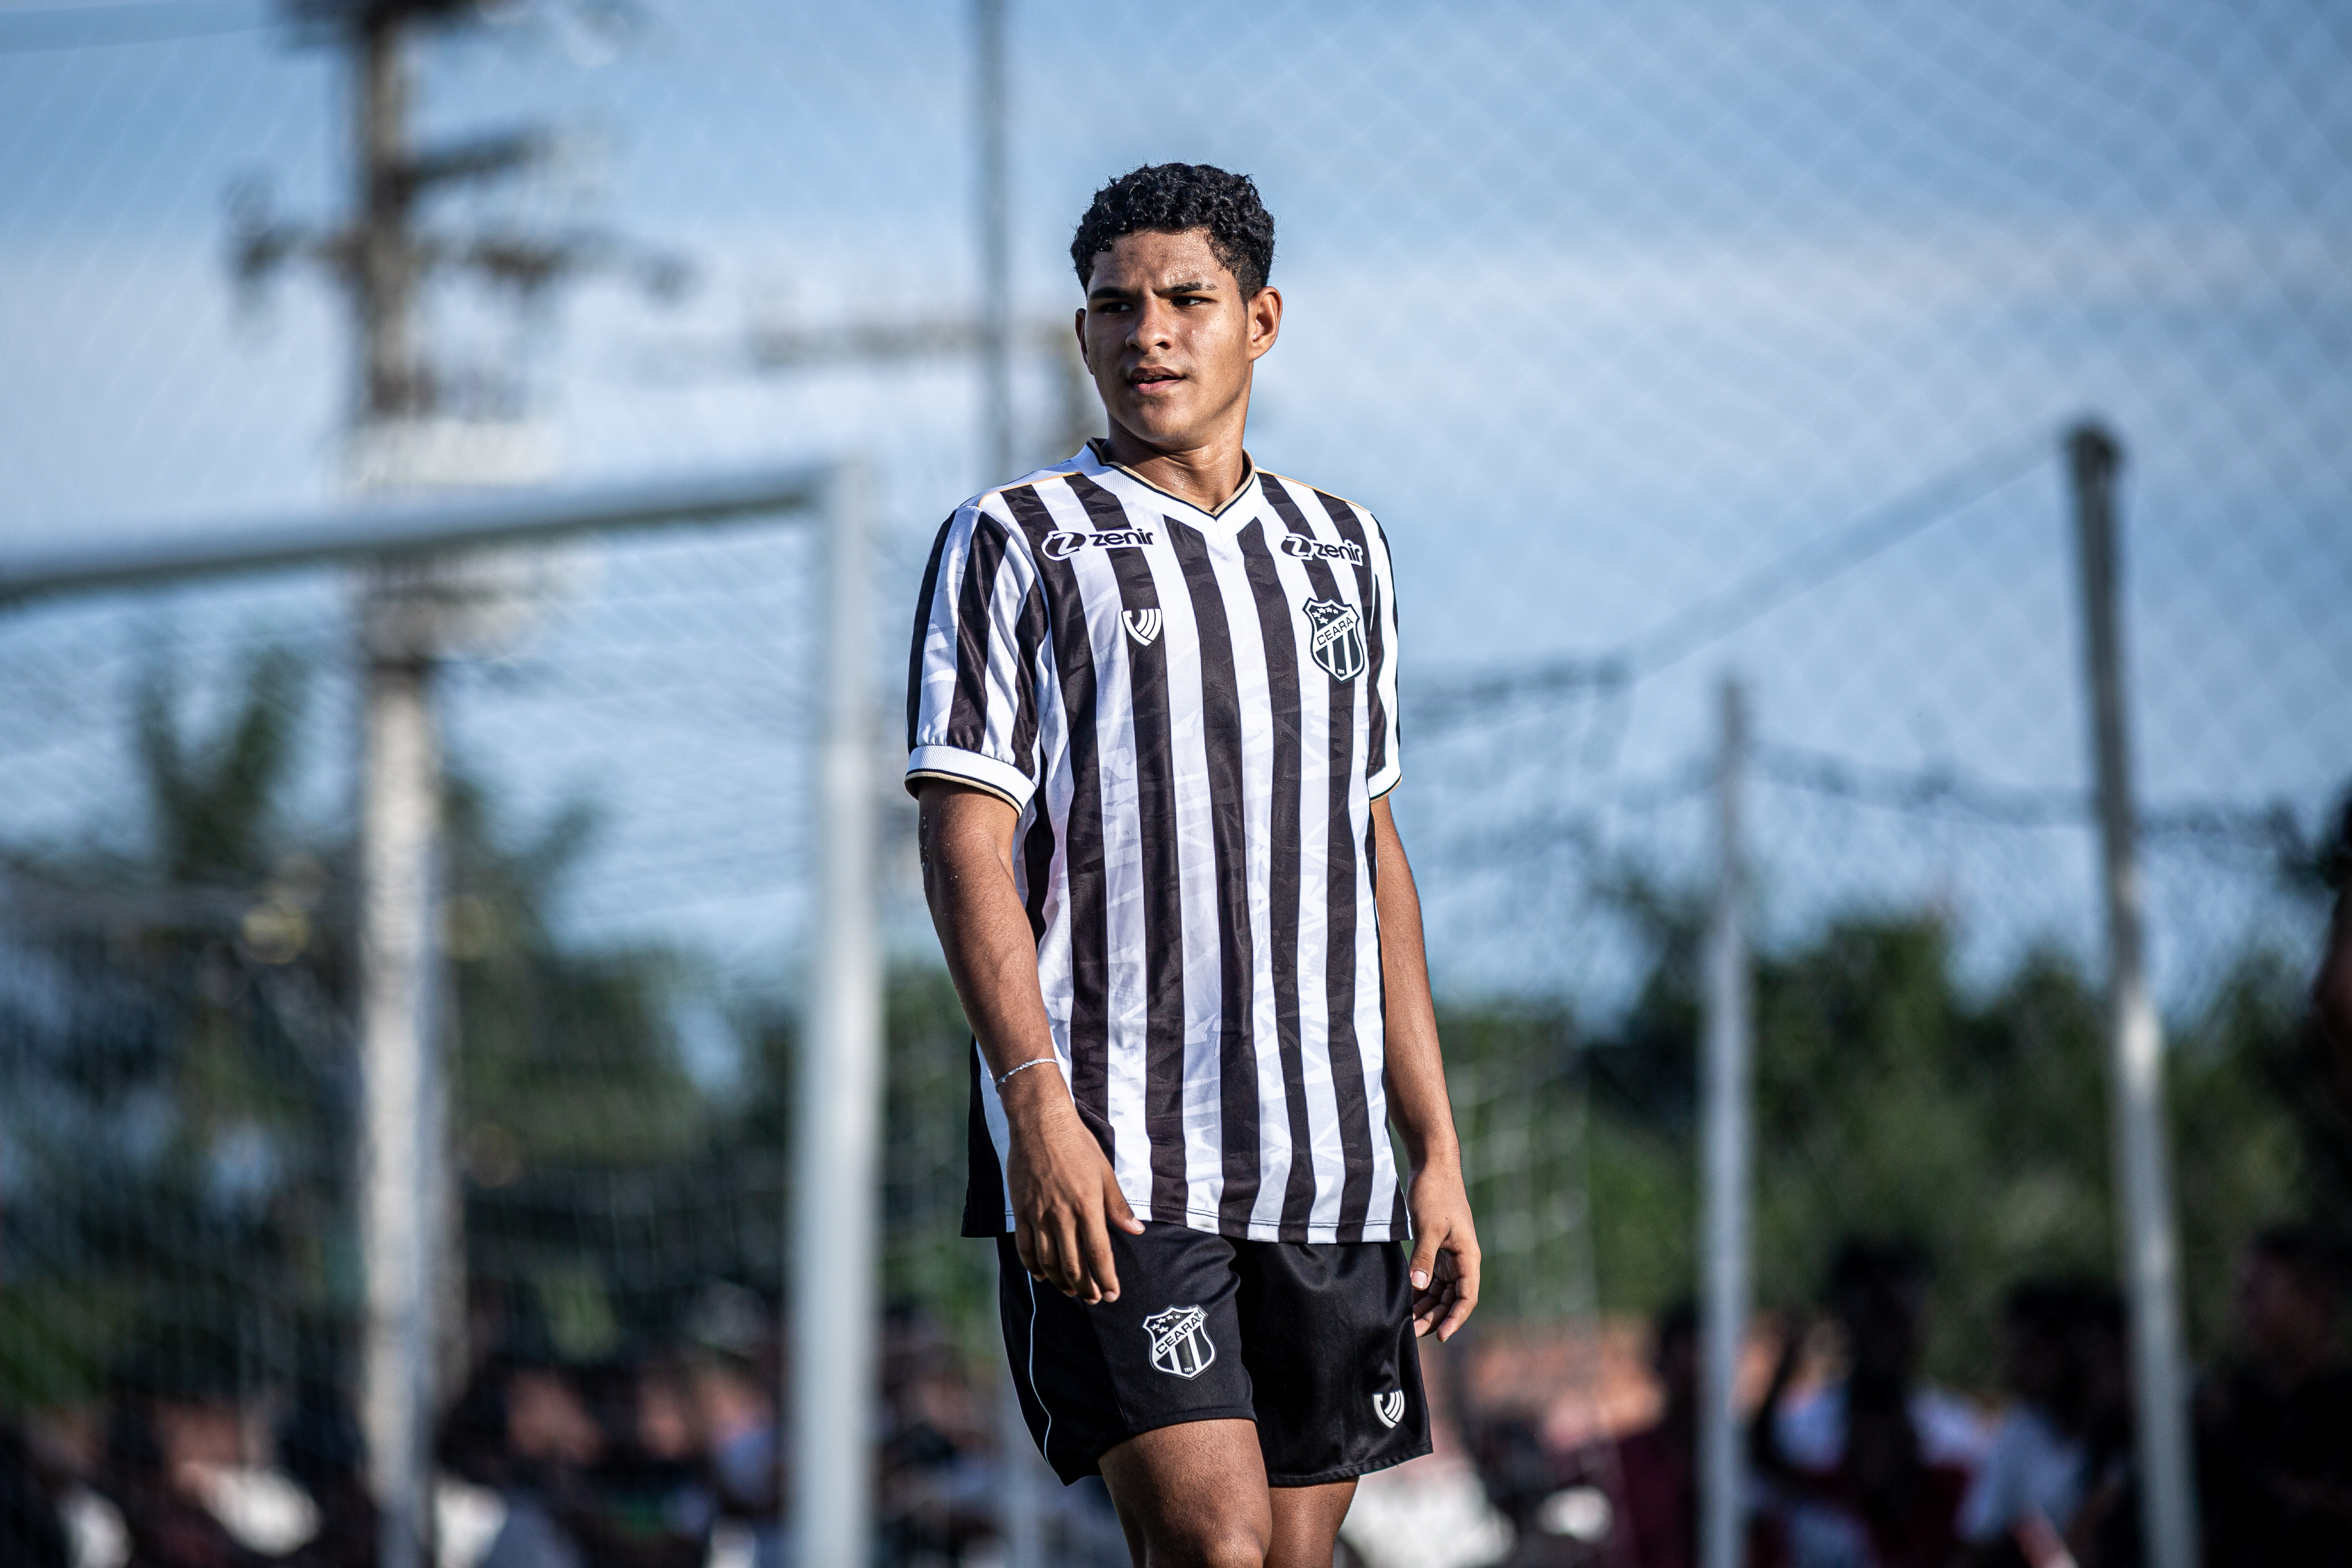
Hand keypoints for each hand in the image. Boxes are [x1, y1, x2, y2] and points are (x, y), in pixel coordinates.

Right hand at [1003, 1068, 1143, 1302]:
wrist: (1040, 1123)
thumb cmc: (1077, 1145)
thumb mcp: (1105, 1172)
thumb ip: (1117, 1205)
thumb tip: (1136, 1231)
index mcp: (1088, 1207)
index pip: (1099, 1254)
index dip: (1106, 1279)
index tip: (1112, 1294)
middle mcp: (1062, 1216)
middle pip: (1074, 1265)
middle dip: (1085, 1288)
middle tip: (1093, 1298)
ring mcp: (1038, 1215)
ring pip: (1049, 1262)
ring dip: (1061, 1282)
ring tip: (1072, 1291)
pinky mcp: (1021, 1211)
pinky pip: (1025, 1247)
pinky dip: (1034, 1266)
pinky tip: (1043, 1275)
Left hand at [1404, 1158, 1478, 1340]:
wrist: (1432, 1166)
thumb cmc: (1435, 1193)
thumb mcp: (1428, 1226)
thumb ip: (1424, 1257)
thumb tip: (1417, 1287)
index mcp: (1467, 1257)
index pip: (1467, 1298)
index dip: (1455, 1319)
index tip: (1440, 1336)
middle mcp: (1462, 1260)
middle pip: (1452, 1300)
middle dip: (1435, 1318)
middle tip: (1412, 1333)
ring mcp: (1450, 1256)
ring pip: (1441, 1292)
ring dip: (1427, 1308)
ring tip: (1406, 1323)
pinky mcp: (1437, 1250)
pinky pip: (1431, 1279)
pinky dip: (1420, 1292)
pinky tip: (1406, 1303)